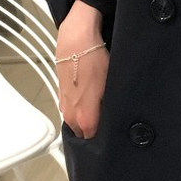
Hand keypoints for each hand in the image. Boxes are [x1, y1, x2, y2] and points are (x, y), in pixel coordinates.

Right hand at [55, 0, 108, 138]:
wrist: (75, 41)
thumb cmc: (95, 62)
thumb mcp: (111, 86)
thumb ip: (112, 108)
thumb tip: (119, 119)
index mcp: (85, 118)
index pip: (95, 139)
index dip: (105, 136)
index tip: (114, 129)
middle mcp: (72, 116)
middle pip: (83, 132)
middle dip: (95, 129)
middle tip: (109, 118)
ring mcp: (64, 105)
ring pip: (76, 121)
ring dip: (86, 117)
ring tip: (100, 106)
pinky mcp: (61, 95)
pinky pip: (71, 109)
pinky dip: (79, 107)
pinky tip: (89, 97)